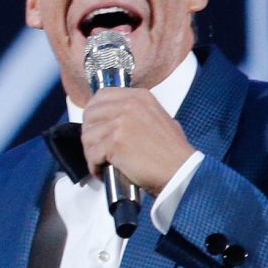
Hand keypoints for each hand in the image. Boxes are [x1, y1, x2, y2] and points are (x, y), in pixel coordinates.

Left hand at [80, 86, 194, 193]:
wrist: (180, 169)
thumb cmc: (172, 151)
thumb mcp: (159, 117)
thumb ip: (137, 113)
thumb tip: (115, 118)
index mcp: (139, 97)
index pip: (101, 96)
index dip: (93, 113)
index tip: (94, 127)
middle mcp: (129, 105)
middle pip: (90, 114)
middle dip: (89, 134)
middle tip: (95, 149)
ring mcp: (121, 123)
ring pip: (87, 135)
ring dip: (90, 152)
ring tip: (100, 163)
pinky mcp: (115, 142)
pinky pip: (92, 154)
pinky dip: (94, 166)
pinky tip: (102, 171)